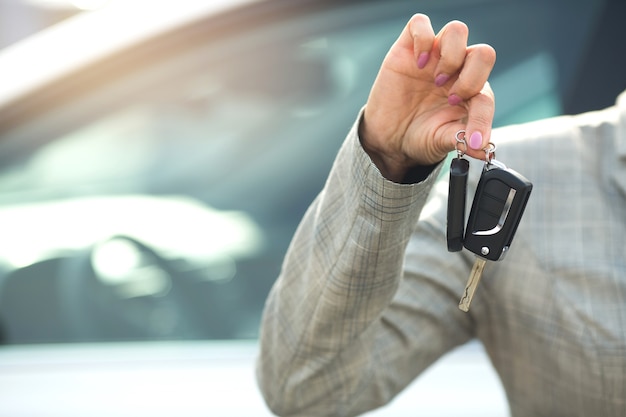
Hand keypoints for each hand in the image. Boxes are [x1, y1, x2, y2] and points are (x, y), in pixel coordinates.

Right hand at [360, 14, 495, 181]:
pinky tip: (418, 63)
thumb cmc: (419, 137)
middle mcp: (457, 70)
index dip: (483, 117)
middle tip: (452, 98)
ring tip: (436, 79)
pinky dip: (423, 38)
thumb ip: (462, 141)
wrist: (388, 138)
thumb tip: (484, 149)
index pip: (486, 95)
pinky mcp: (408, 48)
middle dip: (472, 77)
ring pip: (457, 30)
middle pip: (483, 53)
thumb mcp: (441, 142)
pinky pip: (421, 24)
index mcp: (471, 93)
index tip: (473, 138)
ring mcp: (433, 57)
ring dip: (452, 56)